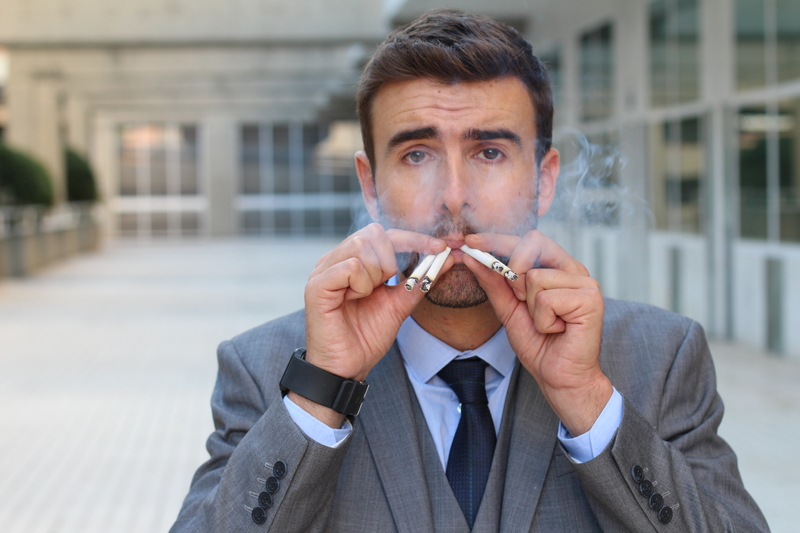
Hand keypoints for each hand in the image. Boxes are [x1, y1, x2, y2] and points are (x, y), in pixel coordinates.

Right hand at [296, 223, 445, 425]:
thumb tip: (447, 257)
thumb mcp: (399, 304)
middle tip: (385, 286)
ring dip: (376, 274)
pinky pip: (350, 267)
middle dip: (391, 260)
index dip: (415, 239)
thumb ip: (420, 280)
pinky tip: (354, 299)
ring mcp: (323, 270)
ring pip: (362, 247)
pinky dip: (361, 284)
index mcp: (353, 260)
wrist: (347, 368)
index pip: (385, 234)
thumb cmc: (366, 337)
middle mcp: (336, 259)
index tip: (442, 247)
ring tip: (366, 296)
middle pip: (374, 234)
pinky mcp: (316, 285)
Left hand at [463, 231, 610, 435]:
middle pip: (532, 243)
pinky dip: (544, 320)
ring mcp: (585, 282)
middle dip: (514, 272)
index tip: (470, 241)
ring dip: (531, 307)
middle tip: (522, 301)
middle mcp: (573, 270)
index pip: (527, 240)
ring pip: (535, 276)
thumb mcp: (508, 310)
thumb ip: (493, 283)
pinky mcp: (591, 298)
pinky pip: (547, 298)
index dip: (497, 239)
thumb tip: (472, 257)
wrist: (560, 378)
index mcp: (557, 268)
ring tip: (547, 323)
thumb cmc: (540, 345)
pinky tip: (558, 329)